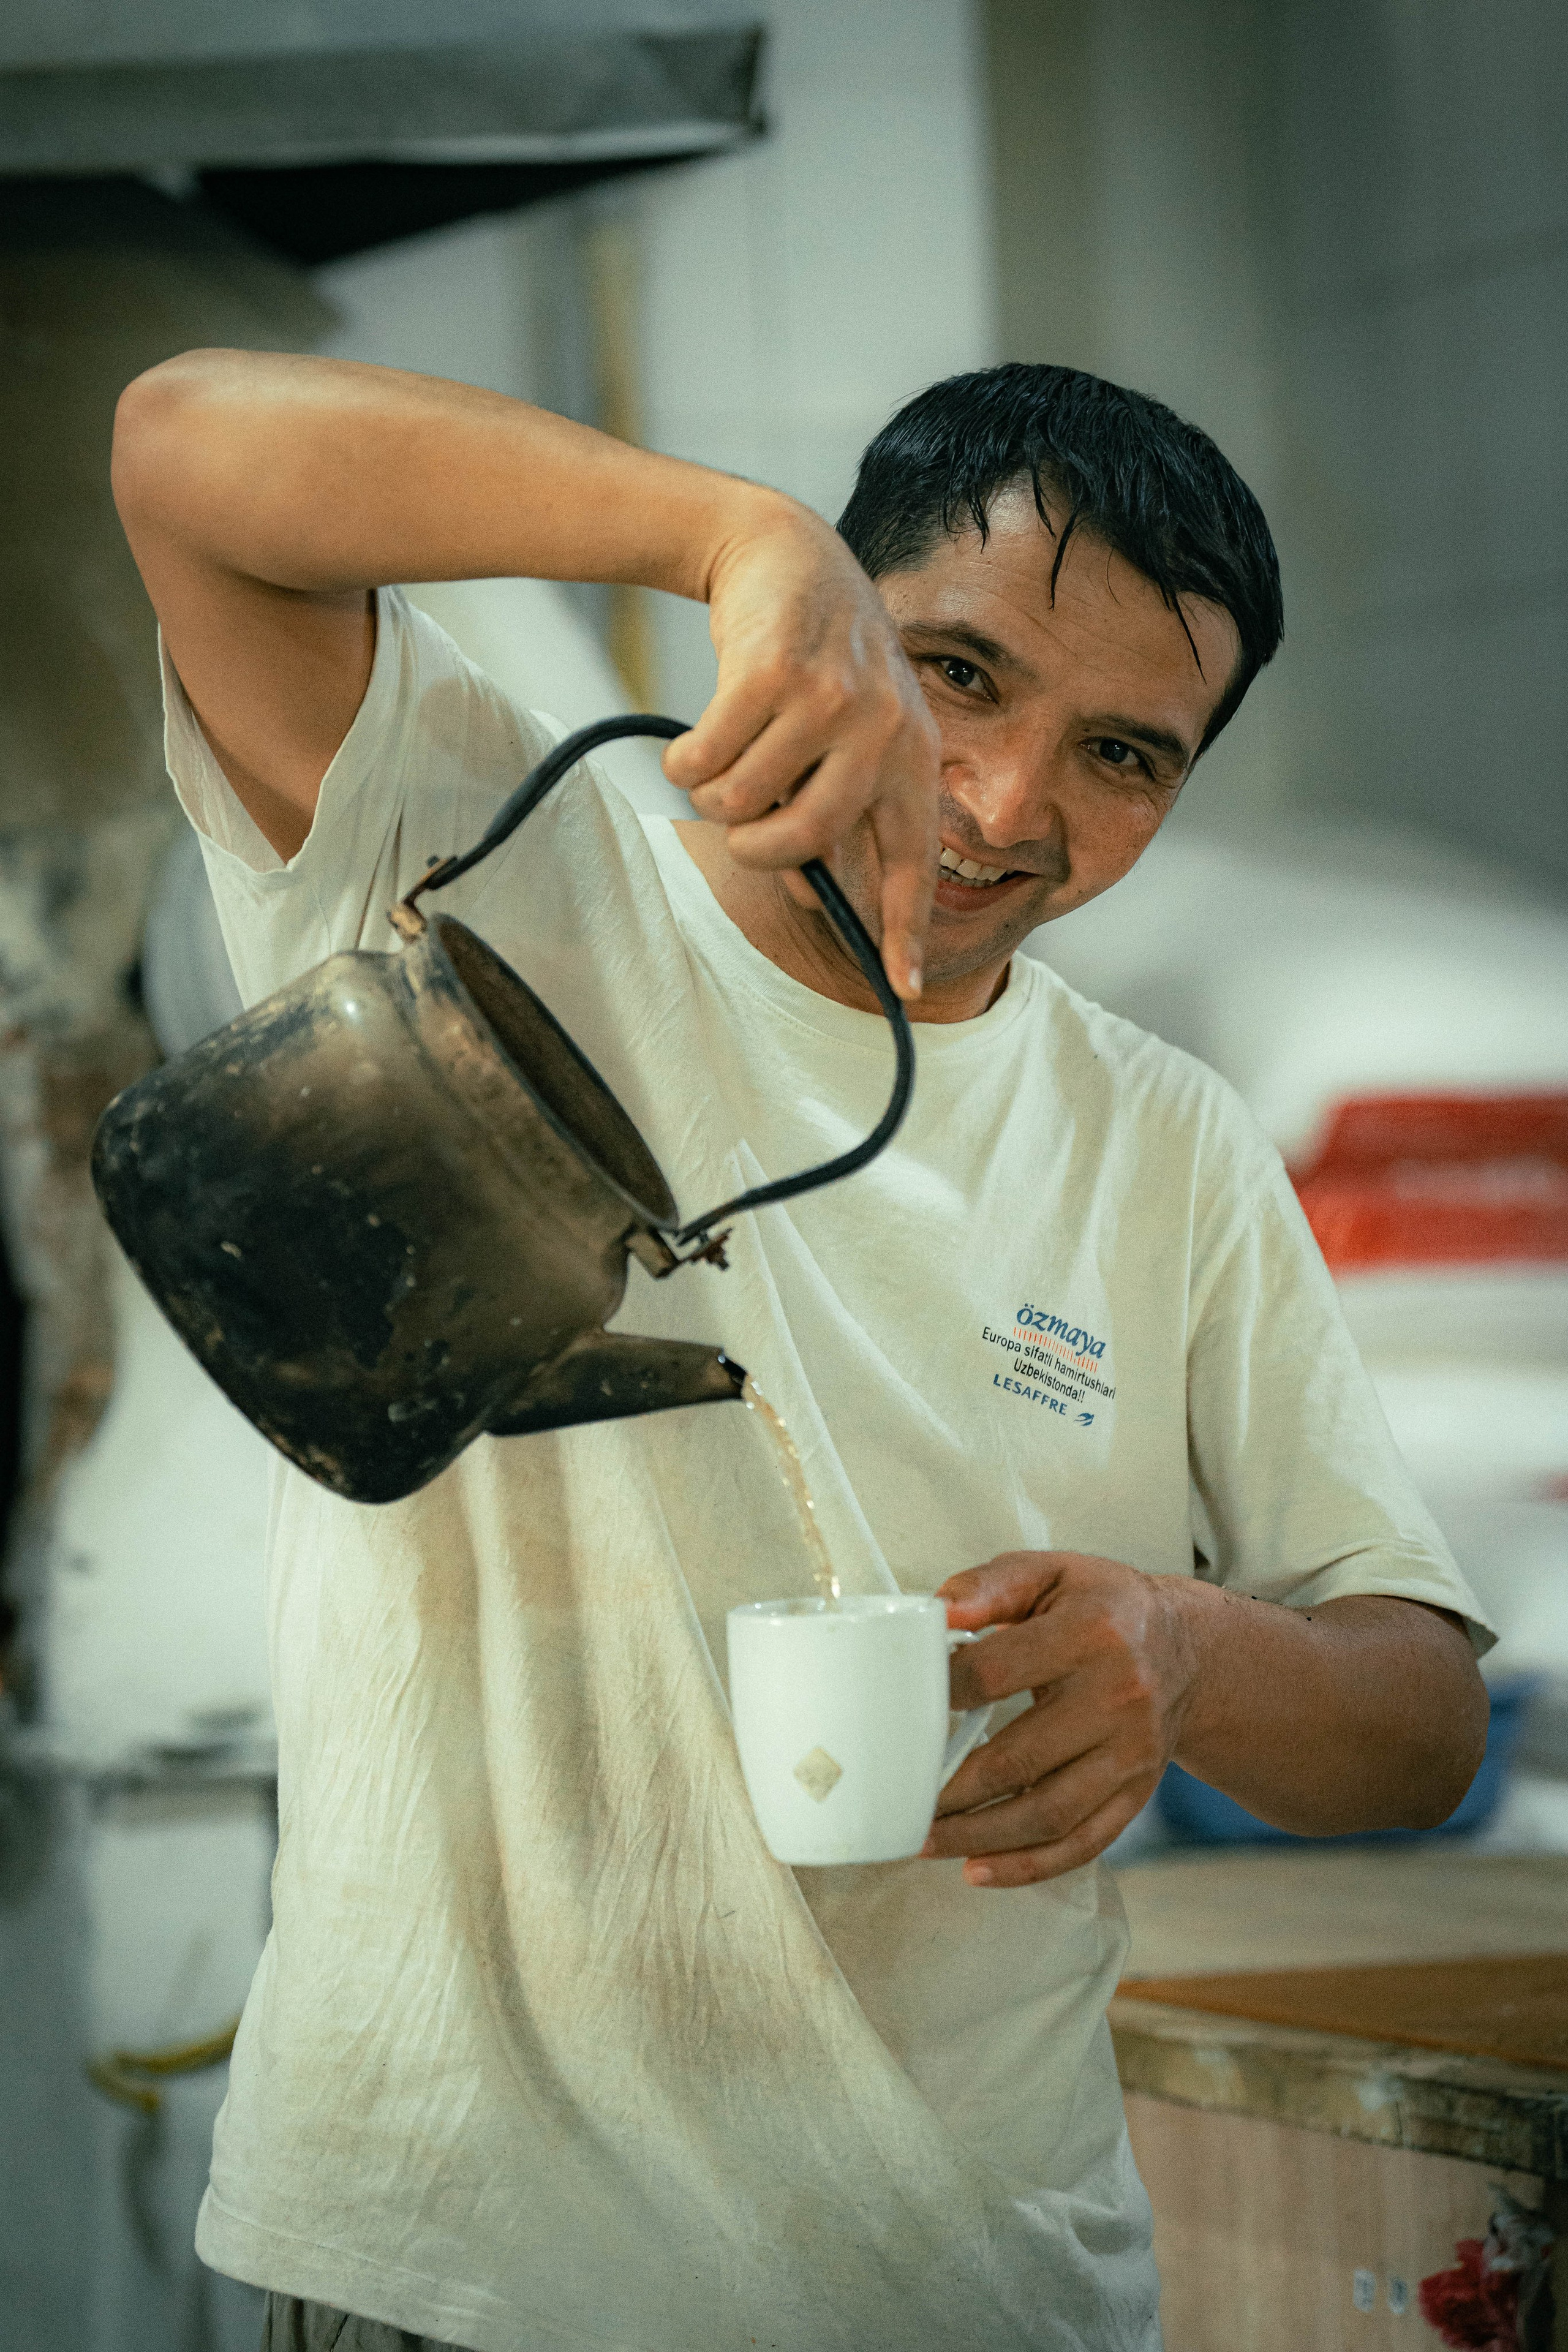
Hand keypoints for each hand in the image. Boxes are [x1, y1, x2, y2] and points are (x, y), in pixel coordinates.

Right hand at [662, 499, 938, 999]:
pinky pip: (704, 762)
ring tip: (720, 752)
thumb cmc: (813, 661)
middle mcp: (882, 730)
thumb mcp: (853, 726)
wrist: (785, 554)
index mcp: (911, 754)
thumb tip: (808, 890)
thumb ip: (839, 804)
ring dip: (711, 790)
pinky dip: (684, 759)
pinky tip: (695, 736)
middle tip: (736, 818)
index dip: (902, 928)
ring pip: (742, 803)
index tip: (901, 988)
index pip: (912, 858)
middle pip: (801, 843)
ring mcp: (829, 700)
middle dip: (752, 845)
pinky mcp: (771, 674)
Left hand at [923, 1551, 1198, 1886]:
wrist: (1185, 1649)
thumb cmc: (1103, 1607)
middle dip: (950, 1790)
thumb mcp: (1051, 1573)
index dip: (940, 1693)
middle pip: (1019, 1758)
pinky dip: (1028, 1866)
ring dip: (979, 1838)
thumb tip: (939, 1611)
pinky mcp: (1137, 1793)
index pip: (996, 1672)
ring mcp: (1132, 1754)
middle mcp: (1119, 1697)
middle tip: (899, 1800)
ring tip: (924, 1841)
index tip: (901, 1710)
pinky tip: (979, 1870)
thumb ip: (990, 1585)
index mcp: (1091, 1633)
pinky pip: (1082, 1843)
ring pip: (1048, 1814)